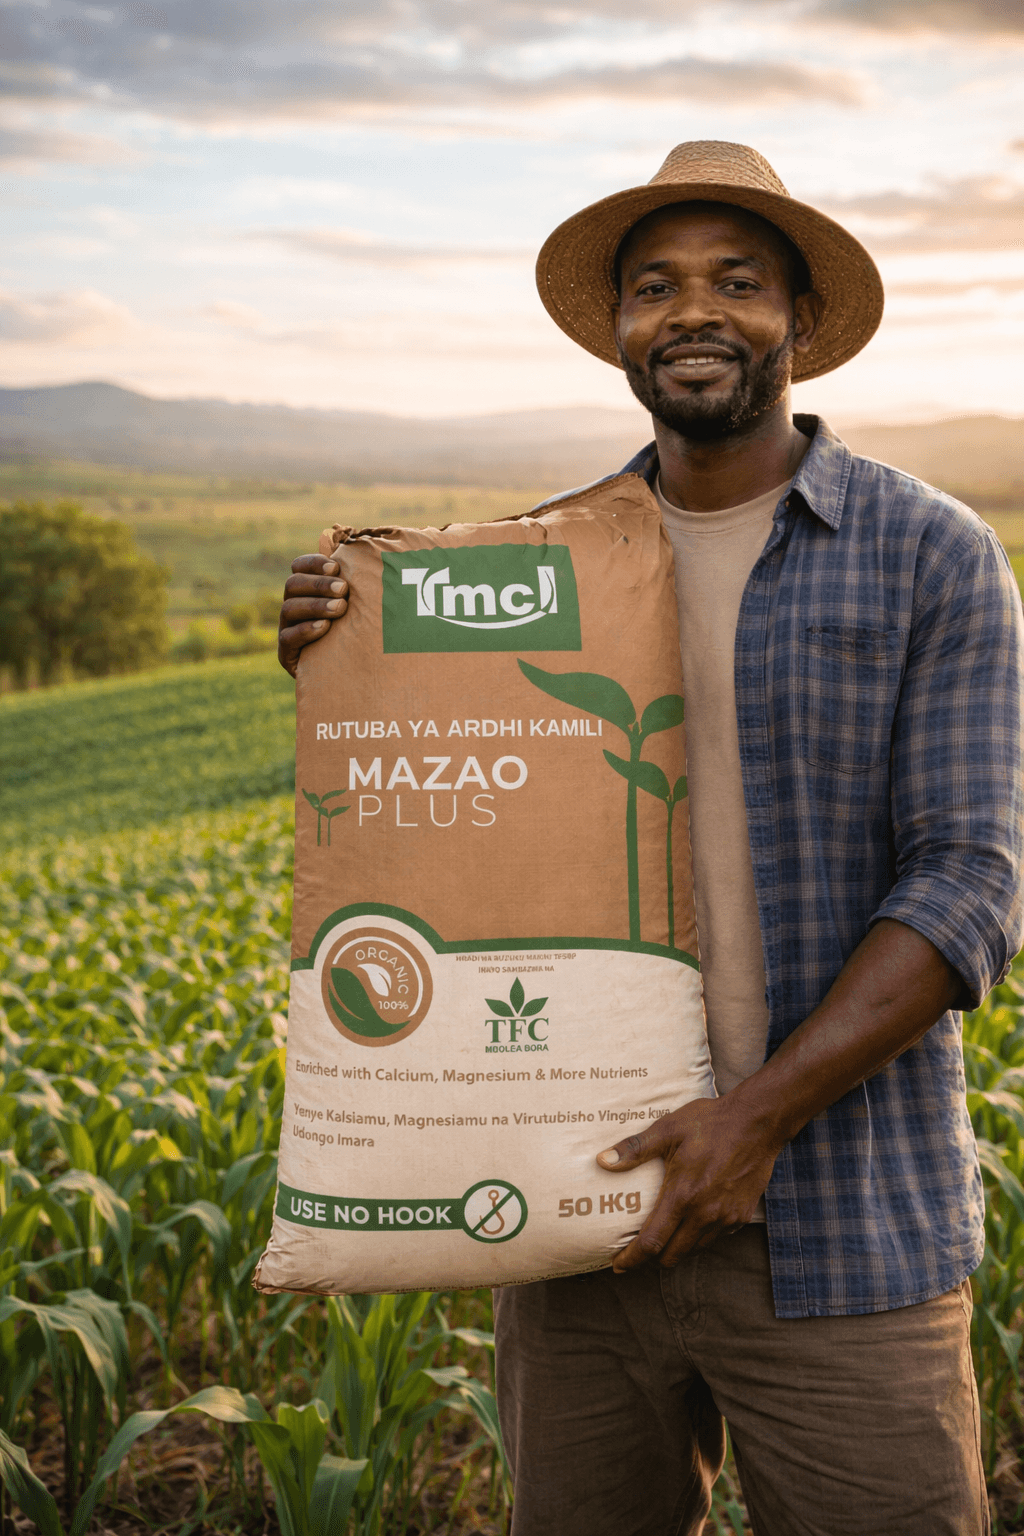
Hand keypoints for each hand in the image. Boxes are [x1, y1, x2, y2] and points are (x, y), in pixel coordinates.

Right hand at [278, 555, 348, 676]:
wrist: (352, 676)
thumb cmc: (360, 632)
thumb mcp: (360, 606)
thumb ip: (358, 583)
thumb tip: (366, 553)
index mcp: (306, 590)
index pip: (299, 567)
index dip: (314, 563)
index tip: (337, 567)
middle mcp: (293, 606)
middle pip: (292, 585)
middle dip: (319, 585)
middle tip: (344, 590)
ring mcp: (287, 630)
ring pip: (289, 609)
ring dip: (316, 605)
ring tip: (340, 608)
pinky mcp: (286, 654)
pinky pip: (288, 638)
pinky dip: (306, 630)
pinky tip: (325, 627)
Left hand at [596, 1092, 778, 1272]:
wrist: (757, 1122)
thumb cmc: (710, 1123)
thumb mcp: (668, 1129)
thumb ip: (634, 1148)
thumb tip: (602, 1161)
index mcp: (683, 1196)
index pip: (652, 1243)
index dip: (632, 1259)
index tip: (618, 1265)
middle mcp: (705, 1214)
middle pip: (671, 1256)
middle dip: (651, 1260)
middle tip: (636, 1253)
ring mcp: (726, 1218)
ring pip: (694, 1250)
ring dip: (676, 1249)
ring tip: (663, 1238)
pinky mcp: (741, 1216)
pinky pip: (714, 1238)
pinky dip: (698, 1237)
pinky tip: (691, 1222)